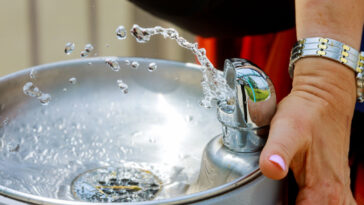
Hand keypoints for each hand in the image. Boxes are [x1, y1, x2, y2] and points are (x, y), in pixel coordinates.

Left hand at [259, 58, 356, 203]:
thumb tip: (271, 168)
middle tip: (275, 198)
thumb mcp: (286, 130)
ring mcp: (338, 189)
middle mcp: (335, 194)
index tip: (269, 201)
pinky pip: (330, 204)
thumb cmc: (306, 113)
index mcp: (323, 189)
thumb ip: (277, 151)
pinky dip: (315, 204)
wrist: (323, 98)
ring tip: (288, 197)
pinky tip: (303, 198)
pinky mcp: (335, 183)